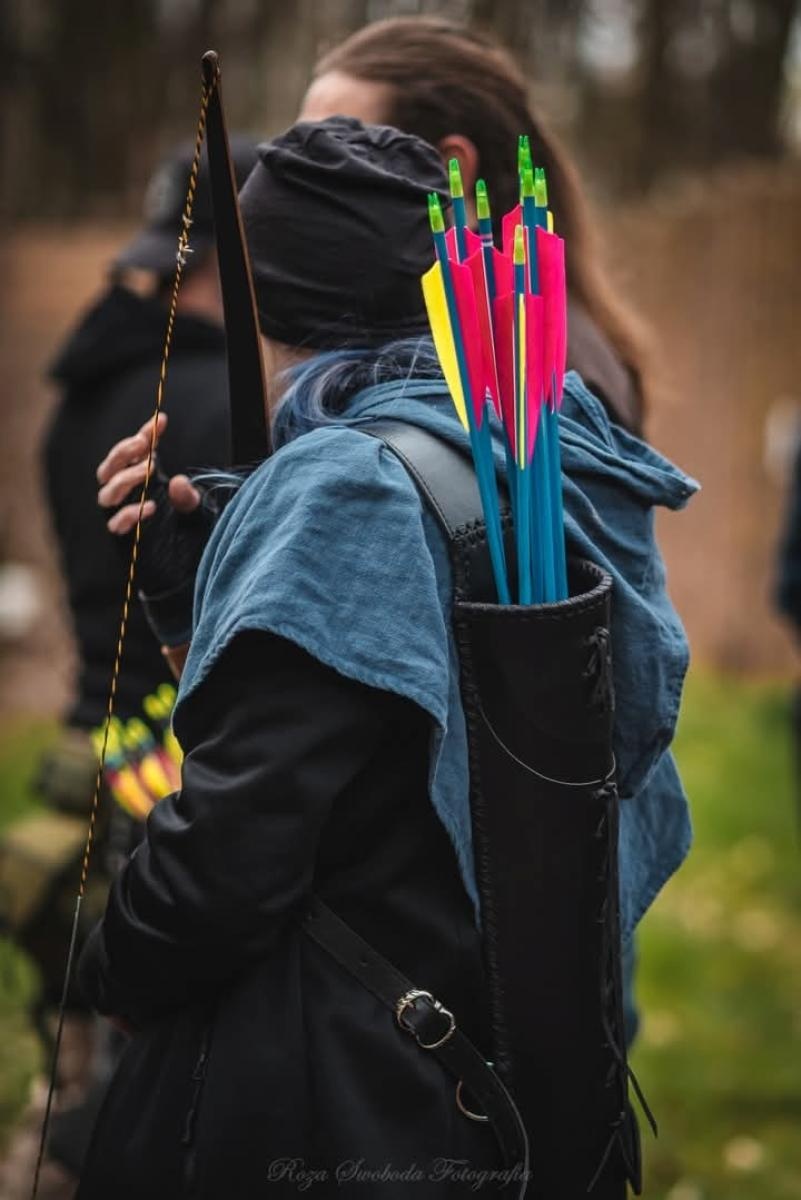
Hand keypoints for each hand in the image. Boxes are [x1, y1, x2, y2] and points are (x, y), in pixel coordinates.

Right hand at [97, 413, 199, 534]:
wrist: (186, 558)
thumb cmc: (187, 524)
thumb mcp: (193, 507)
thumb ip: (187, 495)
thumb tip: (179, 482)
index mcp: (139, 478)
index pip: (134, 452)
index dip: (144, 434)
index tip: (161, 421)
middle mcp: (125, 494)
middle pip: (108, 469)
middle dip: (123, 454)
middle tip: (145, 446)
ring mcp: (120, 513)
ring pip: (106, 494)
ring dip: (125, 479)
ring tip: (148, 471)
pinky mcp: (122, 535)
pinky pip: (115, 524)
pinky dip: (130, 514)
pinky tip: (150, 508)